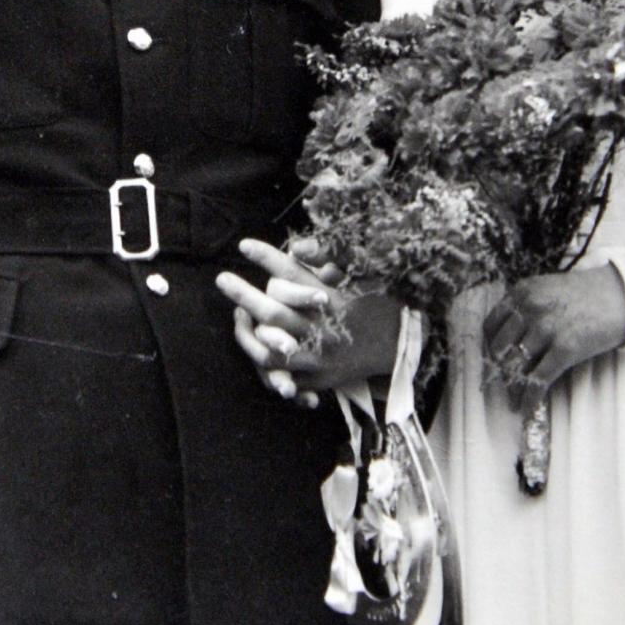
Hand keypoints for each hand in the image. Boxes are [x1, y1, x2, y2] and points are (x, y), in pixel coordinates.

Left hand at [216, 238, 400, 402]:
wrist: (403, 348)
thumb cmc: (380, 303)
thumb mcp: (364, 274)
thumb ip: (329, 257)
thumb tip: (295, 247)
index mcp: (333, 302)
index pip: (292, 276)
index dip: (266, 258)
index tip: (244, 245)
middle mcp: (324, 331)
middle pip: (273, 313)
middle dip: (244, 295)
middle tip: (222, 279)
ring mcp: (319, 359)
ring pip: (270, 351)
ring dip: (247, 334)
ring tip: (237, 317)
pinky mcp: (319, 379)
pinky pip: (283, 377)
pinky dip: (265, 363)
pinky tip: (255, 344)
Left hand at [483, 264, 624, 414]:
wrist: (624, 295)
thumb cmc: (587, 294)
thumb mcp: (548, 290)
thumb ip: (526, 307)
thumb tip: (508, 341)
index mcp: (522, 292)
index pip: (491, 325)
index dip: (490, 347)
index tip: (494, 361)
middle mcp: (530, 308)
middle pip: (500, 348)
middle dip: (499, 370)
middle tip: (502, 383)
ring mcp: (547, 327)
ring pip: (516, 365)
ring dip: (512, 387)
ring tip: (512, 400)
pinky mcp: (566, 348)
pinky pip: (538, 379)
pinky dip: (529, 398)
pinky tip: (526, 409)